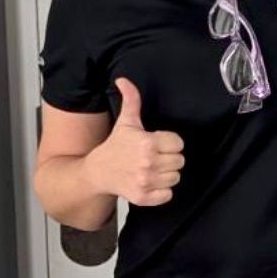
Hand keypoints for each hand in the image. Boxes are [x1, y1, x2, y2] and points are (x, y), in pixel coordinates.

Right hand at [85, 77, 184, 205]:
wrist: (97, 172)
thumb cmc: (115, 146)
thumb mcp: (126, 121)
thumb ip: (131, 99)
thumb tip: (123, 80)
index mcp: (147, 142)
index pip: (179, 143)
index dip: (170, 142)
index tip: (158, 143)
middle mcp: (147, 163)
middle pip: (180, 161)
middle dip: (169, 158)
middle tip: (154, 156)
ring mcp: (145, 181)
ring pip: (175, 178)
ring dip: (166, 174)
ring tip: (152, 168)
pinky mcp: (143, 197)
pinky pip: (168, 195)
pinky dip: (162, 191)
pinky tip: (150, 182)